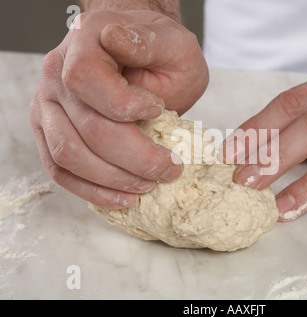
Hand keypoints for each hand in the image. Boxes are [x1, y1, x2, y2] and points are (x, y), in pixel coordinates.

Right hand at [30, 10, 208, 207]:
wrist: (141, 59)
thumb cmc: (160, 53)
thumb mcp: (171, 41)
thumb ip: (148, 41)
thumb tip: (115, 40)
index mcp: (82, 44)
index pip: (85, 80)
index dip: (124, 105)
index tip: (159, 110)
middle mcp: (55, 75)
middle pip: (86, 129)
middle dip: (135, 158)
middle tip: (170, 168)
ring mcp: (48, 107)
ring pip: (70, 156)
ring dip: (114, 180)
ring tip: (149, 185)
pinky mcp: (51, 133)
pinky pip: (61, 171)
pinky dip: (92, 190)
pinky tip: (123, 198)